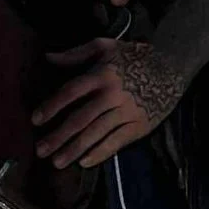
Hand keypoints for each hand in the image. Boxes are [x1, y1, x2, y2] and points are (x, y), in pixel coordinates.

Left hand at [33, 35, 184, 170]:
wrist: (172, 65)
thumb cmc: (134, 55)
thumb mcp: (105, 46)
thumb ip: (75, 53)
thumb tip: (48, 57)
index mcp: (101, 74)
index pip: (71, 92)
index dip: (52, 106)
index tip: (36, 120)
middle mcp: (113, 94)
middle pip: (80, 118)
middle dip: (59, 136)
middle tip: (40, 151)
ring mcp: (127, 112)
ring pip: (96, 133)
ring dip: (75, 149)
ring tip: (57, 162)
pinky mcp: (140, 125)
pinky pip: (117, 142)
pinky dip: (101, 152)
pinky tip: (85, 162)